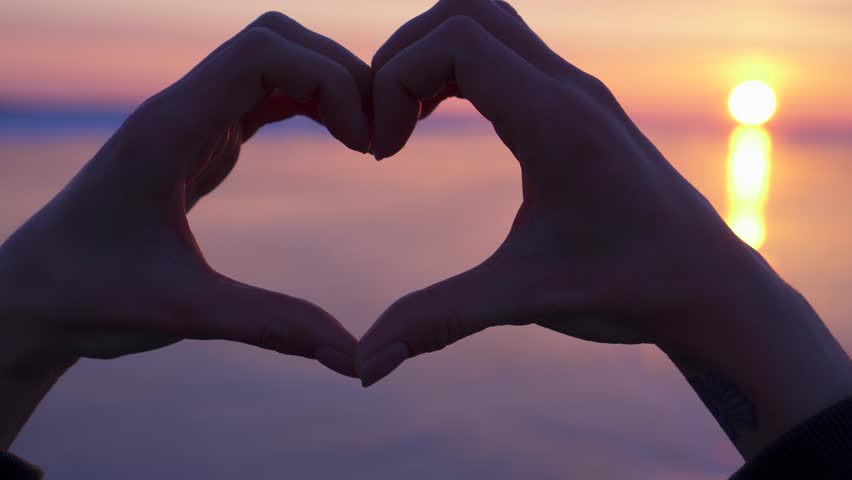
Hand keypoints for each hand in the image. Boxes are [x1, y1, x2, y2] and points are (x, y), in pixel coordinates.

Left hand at [0, 12, 368, 384]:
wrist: (34, 296)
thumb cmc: (90, 297)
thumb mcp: (183, 312)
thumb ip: (272, 326)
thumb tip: (355, 357)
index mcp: (170, 128)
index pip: (262, 52)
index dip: (330, 80)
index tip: (364, 145)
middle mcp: (182, 108)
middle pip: (277, 40)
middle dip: (341, 74)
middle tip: (378, 139)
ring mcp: (193, 120)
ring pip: (275, 60)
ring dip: (329, 85)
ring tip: (368, 140)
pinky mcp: (202, 140)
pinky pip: (267, 94)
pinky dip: (313, 103)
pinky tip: (341, 139)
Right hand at [358, 0, 747, 381]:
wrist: (709, 285)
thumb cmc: (631, 288)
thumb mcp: (525, 299)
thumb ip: (436, 322)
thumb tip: (363, 368)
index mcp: (556, 121)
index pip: (456, 39)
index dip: (395, 80)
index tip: (383, 152)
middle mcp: (569, 88)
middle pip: (465, 9)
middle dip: (402, 56)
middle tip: (383, 126)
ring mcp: (577, 90)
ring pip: (486, 21)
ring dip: (430, 58)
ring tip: (404, 123)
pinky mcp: (577, 104)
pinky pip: (505, 51)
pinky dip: (456, 70)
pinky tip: (439, 121)